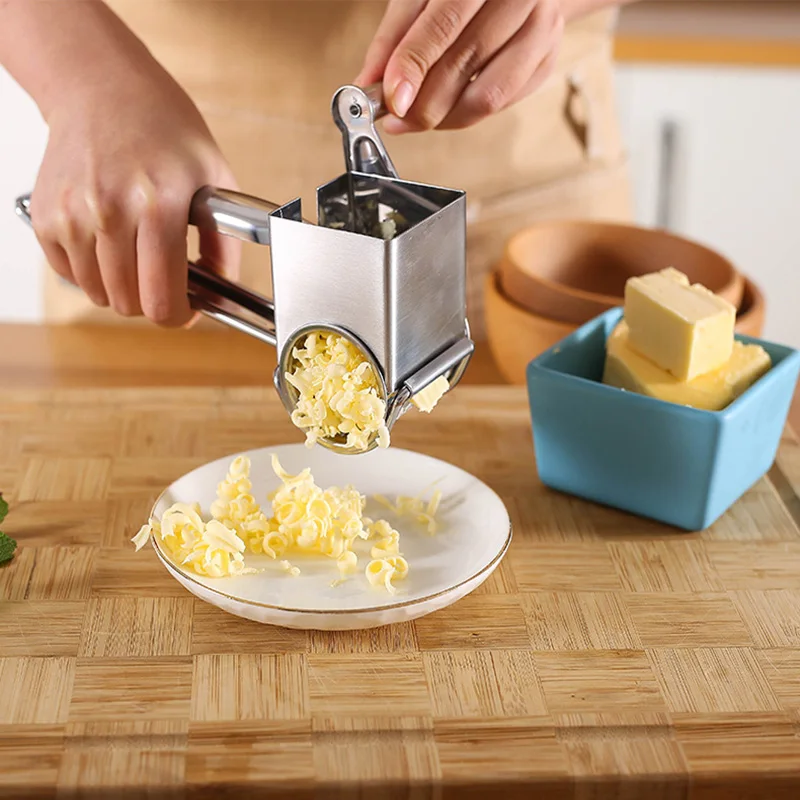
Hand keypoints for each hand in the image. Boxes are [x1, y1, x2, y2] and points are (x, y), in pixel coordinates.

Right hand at [30, 61, 239, 326]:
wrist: (102, 87)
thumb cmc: (164, 128)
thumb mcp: (215, 176)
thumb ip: (224, 243)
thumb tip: (221, 292)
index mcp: (160, 204)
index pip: (163, 298)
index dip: (180, 315)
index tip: (186, 307)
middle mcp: (111, 211)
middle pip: (130, 304)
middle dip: (153, 301)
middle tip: (165, 279)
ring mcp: (73, 214)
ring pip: (99, 294)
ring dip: (122, 288)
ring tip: (139, 257)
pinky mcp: (46, 216)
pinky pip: (71, 275)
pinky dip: (92, 271)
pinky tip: (111, 244)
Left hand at [355, 0, 563, 133]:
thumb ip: (395, 37)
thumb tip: (370, 83)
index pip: (444, 24)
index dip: (414, 66)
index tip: (392, 99)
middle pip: (465, 64)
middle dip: (424, 103)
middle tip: (397, 118)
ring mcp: (541, 28)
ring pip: (487, 96)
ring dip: (444, 117)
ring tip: (416, 118)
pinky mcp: (547, 59)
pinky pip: (501, 104)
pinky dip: (466, 114)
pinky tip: (446, 108)